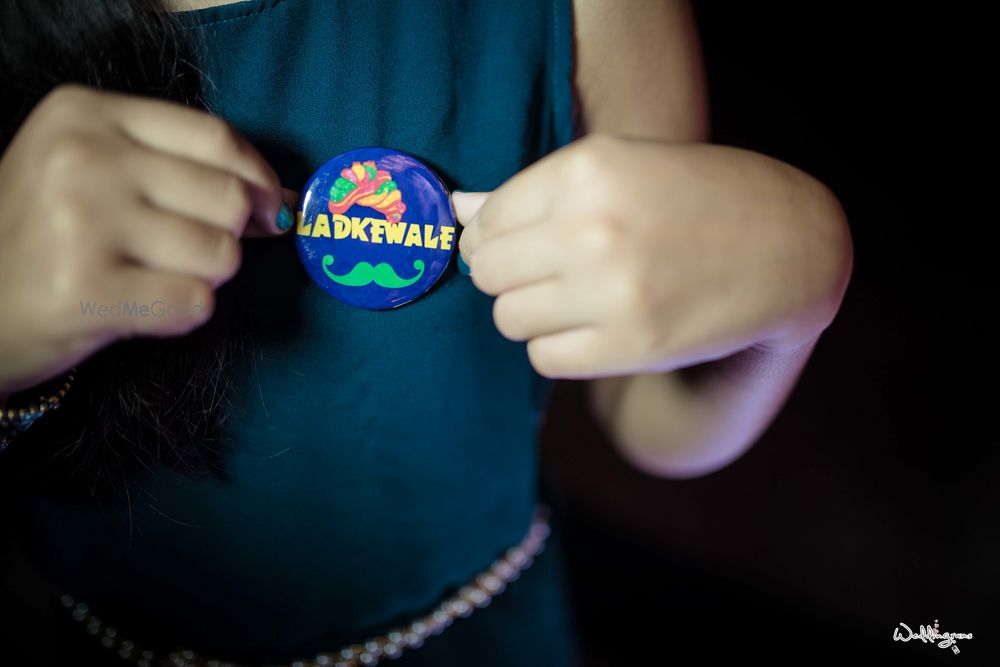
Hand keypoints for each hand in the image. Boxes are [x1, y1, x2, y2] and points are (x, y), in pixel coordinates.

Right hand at [0, 84, 295, 395]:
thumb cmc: (44, 234)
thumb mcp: (94, 169)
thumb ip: (181, 169)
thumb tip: (280, 201)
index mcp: (86, 113)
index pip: (215, 138)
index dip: (259, 178)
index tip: (270, 206)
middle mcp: (83, 157)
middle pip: (228, 198)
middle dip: (225, 236)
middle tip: (180, 252)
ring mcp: (83, 221)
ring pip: (221, 254)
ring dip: (201, 276)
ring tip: (148, 276)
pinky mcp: (88, 288)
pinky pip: (195, 302)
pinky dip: (182, 313)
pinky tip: (140, 306)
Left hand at [453, 134, 851, 378]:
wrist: (787, 246)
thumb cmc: (695, 198)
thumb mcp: (621, 167)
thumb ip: (535, 193)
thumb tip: (456, 212)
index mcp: (586, 171)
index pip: (486, 220)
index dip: (489, 238)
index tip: (510, 247)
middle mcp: (592, 228)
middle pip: (488, 273)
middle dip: (505, 277)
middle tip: (543, 275)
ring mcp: (611, 291)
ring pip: (509, 319)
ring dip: (531, 314)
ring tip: (573, 299)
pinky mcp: (630, 345)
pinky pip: (545, 357)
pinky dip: (559, 347)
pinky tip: (593, 327)